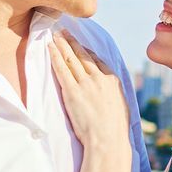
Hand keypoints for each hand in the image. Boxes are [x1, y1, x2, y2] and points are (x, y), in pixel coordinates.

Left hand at [48, 31, 130, 150]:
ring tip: (55, 35)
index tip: (79, 45)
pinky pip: (62, 69)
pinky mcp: (73, 92)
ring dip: (62, 45)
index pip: (97, 60)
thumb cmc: (115, 130)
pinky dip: (55, 56)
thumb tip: (108, 93)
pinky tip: (50, 48)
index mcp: (113, 80)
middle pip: (83, 55)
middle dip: (72, 42)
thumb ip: (113, 94)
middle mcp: (100, 78)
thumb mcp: (121, 106)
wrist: (108, 140)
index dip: (86, 51)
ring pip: (71, 59)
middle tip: (64, 31)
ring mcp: (86, 84)